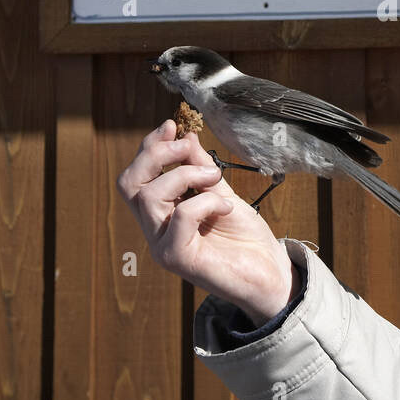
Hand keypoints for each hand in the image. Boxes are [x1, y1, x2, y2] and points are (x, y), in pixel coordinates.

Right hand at [116, 120, 300, 323]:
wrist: (269, 274)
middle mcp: (155, 230)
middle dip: (156, 154)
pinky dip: (205, 202)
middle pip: (130, 184)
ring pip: (150, 196)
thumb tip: (187, 138)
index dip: (150, 147)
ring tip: (214, 177)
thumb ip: (201, 168)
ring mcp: (162, 246)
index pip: (137, 176)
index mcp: (162, 213)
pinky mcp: (178, 259)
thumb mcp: (222, 192)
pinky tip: (226, 207)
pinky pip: (180, 217)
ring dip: (186, 174)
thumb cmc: (245, 237)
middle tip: (187, 147)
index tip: (171, 125)